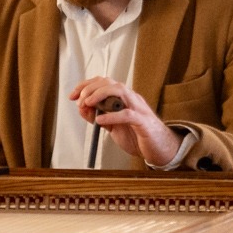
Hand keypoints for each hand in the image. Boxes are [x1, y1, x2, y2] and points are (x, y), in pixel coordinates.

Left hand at [67, 77, 182, 166]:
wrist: (160, 150)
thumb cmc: (137, 137)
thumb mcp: (113, 127)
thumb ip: (99, 117)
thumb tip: (82, 109)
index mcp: (124, 99)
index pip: (103, 82)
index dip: (85, 86)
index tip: (72, 96)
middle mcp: (132, 99)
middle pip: (110, 82)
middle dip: (90, 88)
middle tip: (79, 101)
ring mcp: (139, 109)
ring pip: (120, 91)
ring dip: (100, 94)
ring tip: (88, 103)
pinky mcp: (144, 122)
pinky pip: (128, 114)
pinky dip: (112, 115)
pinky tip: (99, 120)